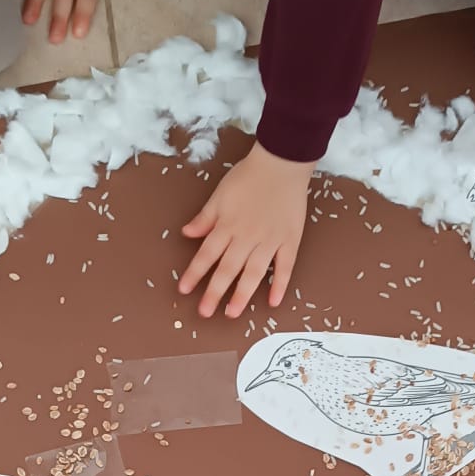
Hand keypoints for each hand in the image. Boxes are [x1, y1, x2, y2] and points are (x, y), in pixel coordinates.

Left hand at [178, 142, 312, 317]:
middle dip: (214, 292)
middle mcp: (247, 237)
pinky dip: (279, 285)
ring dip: (242, 295)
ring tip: (232, 313)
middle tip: (205, 312)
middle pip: (227, 269)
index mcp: (227, 225)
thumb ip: (205, 218)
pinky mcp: (290, 240)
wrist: (282, 162)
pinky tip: (272, 302)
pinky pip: (284, 267)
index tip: (184, 290)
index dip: (194, 273)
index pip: (206, 254)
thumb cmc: (250, 175)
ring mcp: (270, 240)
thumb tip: (187, 233)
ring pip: (253, 273)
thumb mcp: (220, 194)